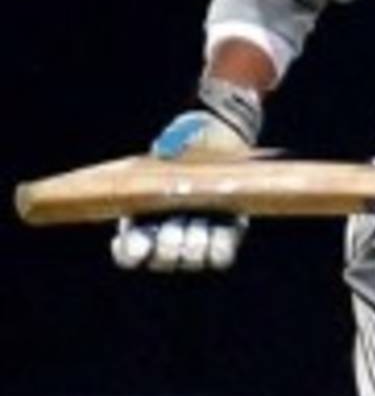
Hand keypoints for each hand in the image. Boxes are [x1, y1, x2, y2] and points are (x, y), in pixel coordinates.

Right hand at [110, 77, 260, 272]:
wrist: (225, 140)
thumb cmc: (191, 139)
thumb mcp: (178, 136)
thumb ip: (170, 142)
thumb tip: (165, 149)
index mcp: (140, 218)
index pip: (128, 253)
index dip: (131, 253)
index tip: (139, 242)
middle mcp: (166, 236)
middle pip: (162, 259)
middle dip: (168, 244)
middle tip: (175, 224)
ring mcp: (196, 240)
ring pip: (190, 260)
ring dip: (194, 245)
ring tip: (200, 224)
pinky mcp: (224, 237)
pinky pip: (220, 256)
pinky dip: (219, 246)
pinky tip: (223, 228)